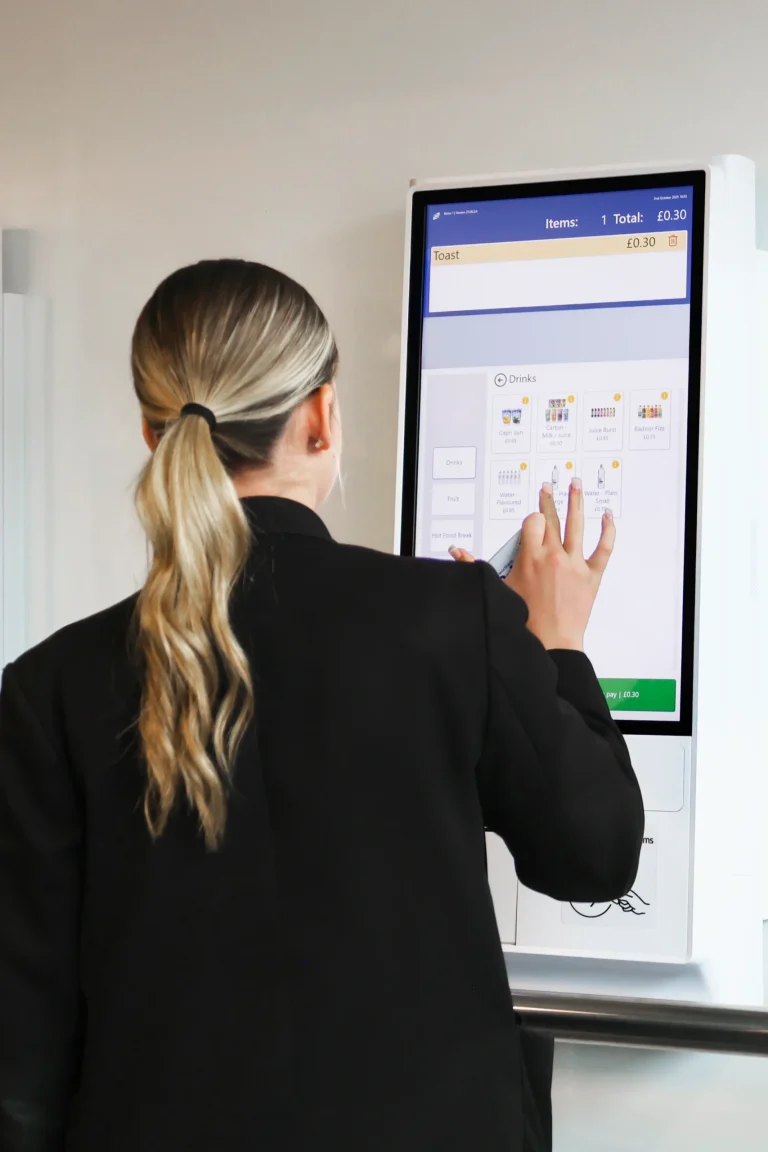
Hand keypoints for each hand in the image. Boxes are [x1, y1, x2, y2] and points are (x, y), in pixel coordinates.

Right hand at [450, 479, 614, 650]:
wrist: (551, 642)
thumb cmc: (525, 619)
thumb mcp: (499, 588)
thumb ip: (476, 565)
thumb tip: (456, 552)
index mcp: (530, 558)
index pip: (533, 522)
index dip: (532, 520)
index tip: (532, 523)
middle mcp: (553, 556)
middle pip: (551, 519)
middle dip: (548, 500)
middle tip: (549, 487)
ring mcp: (574, 564)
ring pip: (576, 525)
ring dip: (576, 501)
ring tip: (576, 484)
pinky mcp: (592, 576)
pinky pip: (603, 548)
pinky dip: (607, 530)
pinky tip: (607, 516)